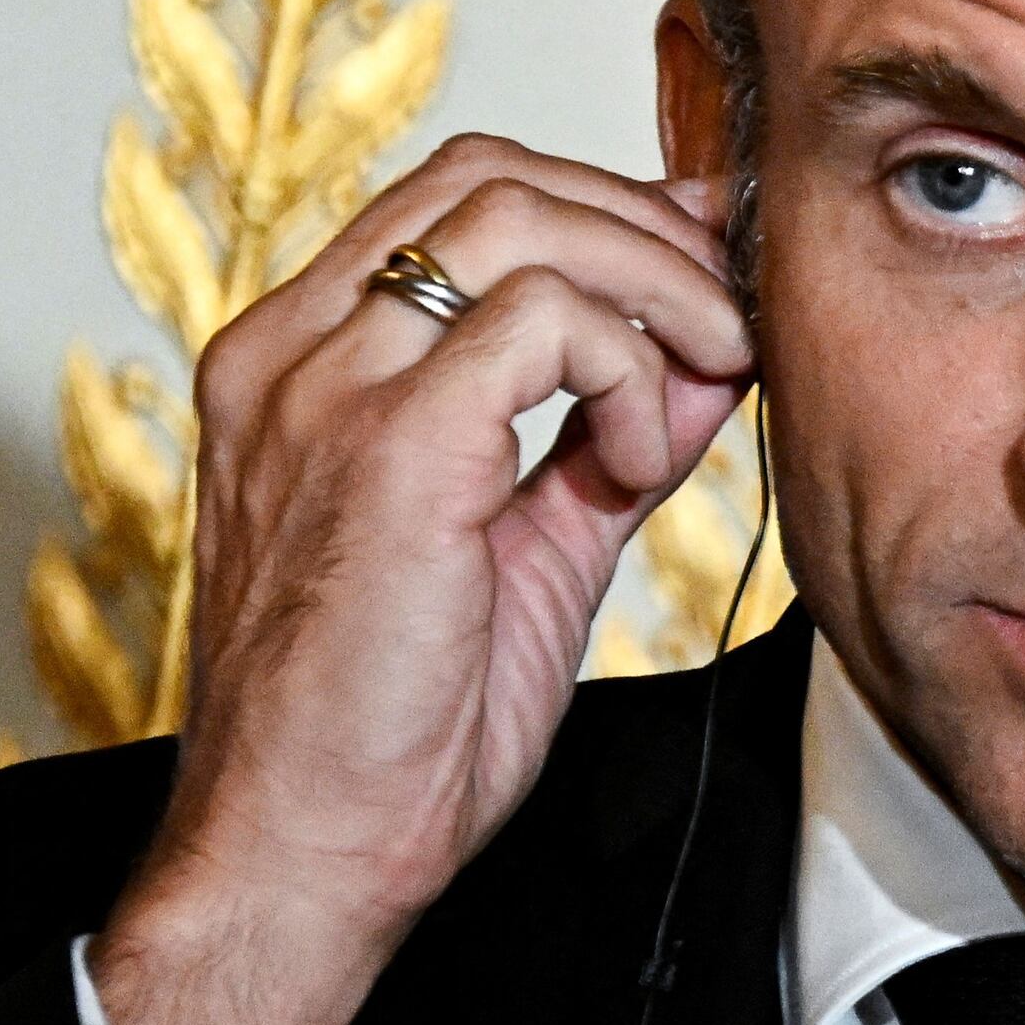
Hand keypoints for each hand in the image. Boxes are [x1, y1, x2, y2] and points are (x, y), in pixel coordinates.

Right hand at [87, 138, 752, 1024]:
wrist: (310, 849)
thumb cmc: (397, 724)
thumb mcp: (530, 543)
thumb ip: (607, 442)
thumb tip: (706, 363)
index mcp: (302, 365)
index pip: (457, 198)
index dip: (604, 210)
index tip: (704, 272)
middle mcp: (292, 353)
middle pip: (489, 175)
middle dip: (643, 226)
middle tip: (732, 316)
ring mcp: (325, 390)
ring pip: (517, 218)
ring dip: (652, 281)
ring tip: (709, 372)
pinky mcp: (384, 446)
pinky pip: (543, 322)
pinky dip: (627, 369)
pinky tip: (635, 457)